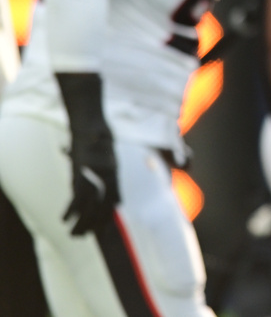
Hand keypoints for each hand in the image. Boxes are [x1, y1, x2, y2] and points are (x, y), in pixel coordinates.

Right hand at [57, 73, 120, 235]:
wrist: (90, 119)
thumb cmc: (100, 136)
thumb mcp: (111, 159)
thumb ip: (113, 177)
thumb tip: (118, 200)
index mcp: (114, 171)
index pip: (112, 200)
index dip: (107, 217)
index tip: (101, 232)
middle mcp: (107, 172)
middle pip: (102, 204)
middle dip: (94, 223)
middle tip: (86, 238)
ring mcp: (95, 170)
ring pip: (89, 202)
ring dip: (83, 220)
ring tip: (75, 234)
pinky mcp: (81, 167)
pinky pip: (77, 191)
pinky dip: (71, 207)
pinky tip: (64, 218)